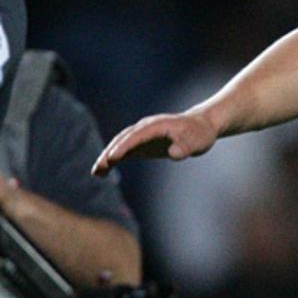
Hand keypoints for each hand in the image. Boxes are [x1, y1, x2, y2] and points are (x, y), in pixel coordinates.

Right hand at [92, 110, 218, 175]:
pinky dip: (112, 160)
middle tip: (99, 167)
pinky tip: (102, 173)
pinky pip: (123, 151)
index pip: (137, 136)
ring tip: (96, 172)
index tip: (114, 157)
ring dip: (107, 157)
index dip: (125, 146)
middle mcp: (145, 128)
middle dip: (110, 152)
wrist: (200, 127)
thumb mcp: (197, 141)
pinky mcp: (142, 144)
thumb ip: (185, 147)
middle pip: (123, 139)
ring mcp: (142, 135)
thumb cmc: (199, 133)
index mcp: (156, 125)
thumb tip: (174, 154)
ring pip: (120, 144)